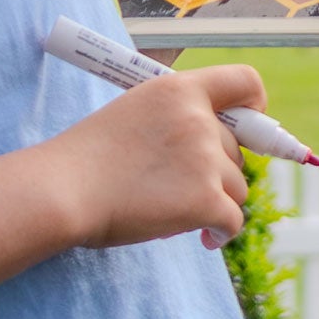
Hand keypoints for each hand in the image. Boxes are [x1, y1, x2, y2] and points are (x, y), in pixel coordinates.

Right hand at [50, 62, 266, 252]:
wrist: (63, 190)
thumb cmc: (86, 158)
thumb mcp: (133, 114)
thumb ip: (173, 119)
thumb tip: (212, 143)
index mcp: (179, 90)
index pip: (244, 82)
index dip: (255, 105)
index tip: (250, 122)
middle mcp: (199, 120)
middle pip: (236, 150)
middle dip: (215, 172)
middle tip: (178, 187)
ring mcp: (205, 162)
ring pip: (237, 188)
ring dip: (215, 202)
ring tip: (177, 211)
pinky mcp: (206, 201)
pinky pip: (234, 221)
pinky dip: (222, 233)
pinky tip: (204, 237)